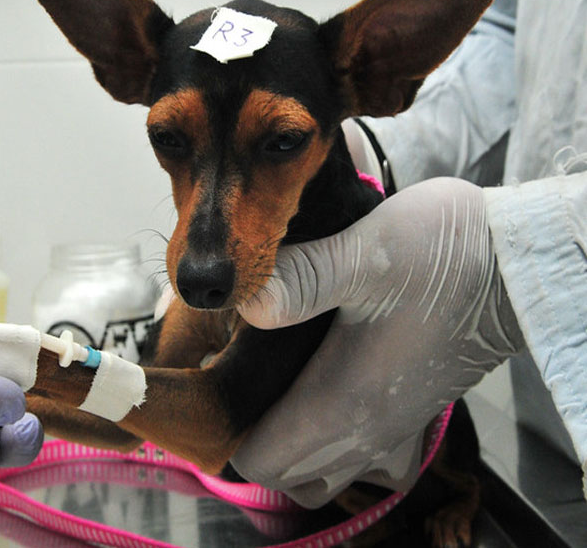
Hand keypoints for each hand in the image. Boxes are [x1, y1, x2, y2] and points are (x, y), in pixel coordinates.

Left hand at [231, 178, 522, 506]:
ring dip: (292, 447)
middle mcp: (366, 432)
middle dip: (252, 440)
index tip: (213, 390)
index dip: (227, 436)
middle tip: (236, 383)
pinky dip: (333, 447)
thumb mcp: (369, 254)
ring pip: (322, 474)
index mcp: (344, 402)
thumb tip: (245, 299)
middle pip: (285, 473)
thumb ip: (304, 279)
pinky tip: (324, 396)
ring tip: (272, 391)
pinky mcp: (412, 418)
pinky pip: (362, 462)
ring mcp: (393, 432)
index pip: (261, 461)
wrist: (514, 267)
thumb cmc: (445, 258)